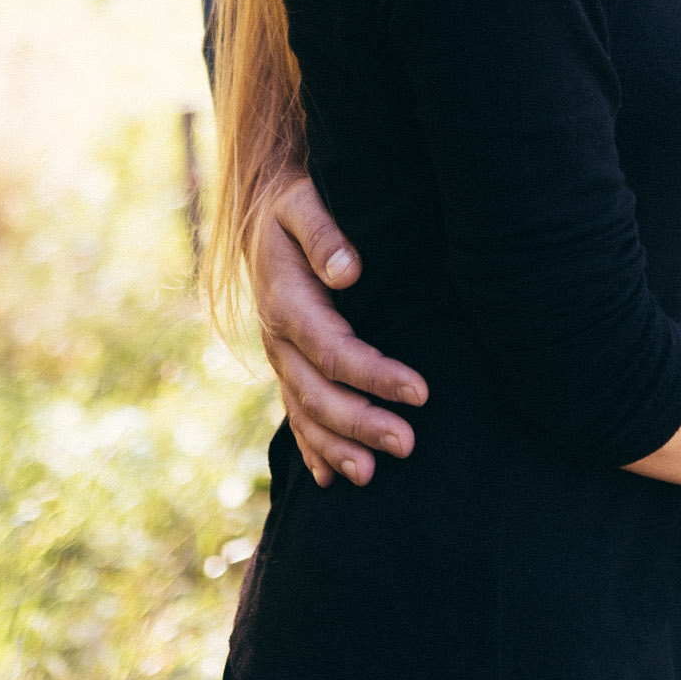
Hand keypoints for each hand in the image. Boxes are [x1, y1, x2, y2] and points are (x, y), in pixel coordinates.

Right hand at [250, 176, 427, 487]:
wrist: (260, 209)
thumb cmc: (292, 202)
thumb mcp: (302, 201)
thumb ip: (323, 232)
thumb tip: (348, 271)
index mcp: (285, 302)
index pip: (333, 349)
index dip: (374, 375)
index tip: (420, 392)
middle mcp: (278, 337)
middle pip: (318, 392)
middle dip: (361, 423)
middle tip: (408, 445)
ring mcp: (280, 356)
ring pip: (304, 412)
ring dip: (337, 446)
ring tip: (372, 476)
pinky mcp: (287, 363)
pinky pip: (295, 412)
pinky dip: (312, 446)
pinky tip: (331, 478)